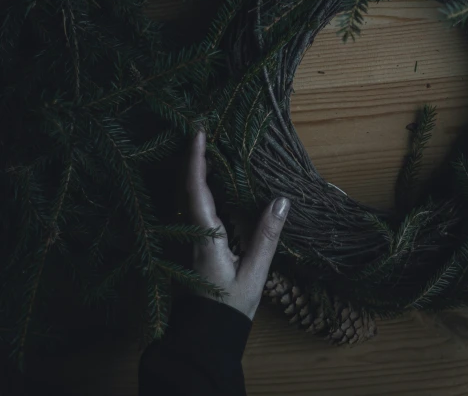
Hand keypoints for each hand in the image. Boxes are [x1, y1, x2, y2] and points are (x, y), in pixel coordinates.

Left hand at [185, 131, 289, 318]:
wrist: (204, 337)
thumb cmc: (229, 307)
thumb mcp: (254, 274)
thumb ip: (266, 236)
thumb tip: (282, 200)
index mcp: (203, 236)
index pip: (194, 189)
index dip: (195, 158)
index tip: (198, 131)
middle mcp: (188, 233)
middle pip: (184, 186)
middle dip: (192, 156)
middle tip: (204, 130)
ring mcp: (186, 239)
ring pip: (185, 196)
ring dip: (194, 171)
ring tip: (208, 148)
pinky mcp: (190, 245)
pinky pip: (190, 207)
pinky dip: (198, 188)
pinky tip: (210, 183)